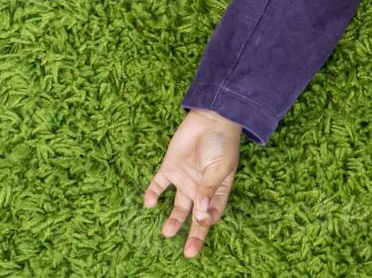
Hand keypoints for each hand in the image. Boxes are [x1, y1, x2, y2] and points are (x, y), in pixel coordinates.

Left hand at [144, 108, 243, 257]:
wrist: (210, 117)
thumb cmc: (222, 143)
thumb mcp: (220, 167)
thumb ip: (209, 189)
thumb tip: (201, 213)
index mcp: (217, 189)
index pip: (212, 213)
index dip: (208, 220)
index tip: (203, 220)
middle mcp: (200, 188)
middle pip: (196, 216)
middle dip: (193, 235)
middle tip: (188, 253)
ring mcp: (184, 179)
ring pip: (178, 206)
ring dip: (173, 220)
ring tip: (166, 233)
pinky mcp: (169, 168)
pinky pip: (159, 185)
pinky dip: (153, 194)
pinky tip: (149, 203)